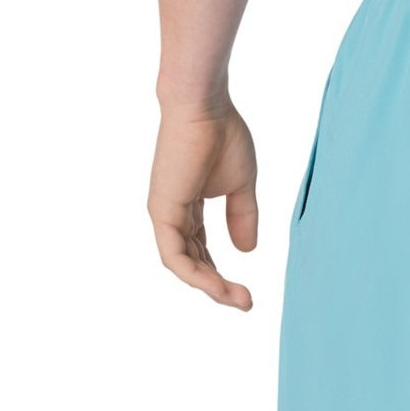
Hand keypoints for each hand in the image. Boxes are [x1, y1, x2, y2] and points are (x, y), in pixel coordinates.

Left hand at [148, 96, 257, 309]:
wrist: (205, 107)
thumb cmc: (223, 135)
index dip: (222, 271)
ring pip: (184, 264)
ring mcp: (165, 213)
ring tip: (238, 300)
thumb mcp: (242, 186)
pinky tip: (218, 287)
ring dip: (211, 286)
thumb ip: (243, 217)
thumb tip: (246, 251)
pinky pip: (176, 255)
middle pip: (194, 261)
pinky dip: (196, 274)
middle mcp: (172, 213)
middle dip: (219, 286)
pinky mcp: (163, 212)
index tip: (247, 290)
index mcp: (188, 205)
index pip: (202, 249)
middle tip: (246, 303)